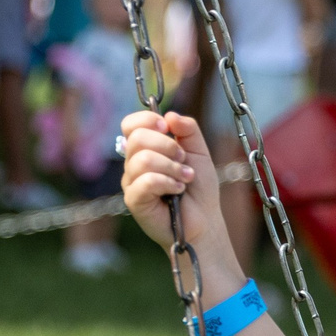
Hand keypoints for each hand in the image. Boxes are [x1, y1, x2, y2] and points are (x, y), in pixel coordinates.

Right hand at [119, 109, 219, 253]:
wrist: (204, 220)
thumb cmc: (199, 188)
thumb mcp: (199, 151)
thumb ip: (188, 130)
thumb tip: (170, 115)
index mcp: (145, 148)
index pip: (130, 124)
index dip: (146, 120)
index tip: (167, 127)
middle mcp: (133, 163)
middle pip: (137, 138)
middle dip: (167, 146)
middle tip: (184, 160)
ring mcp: (131, 182)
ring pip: (142, 159)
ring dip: (171, 167)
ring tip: (185, 178)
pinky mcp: (134, 200)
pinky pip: (146, 181)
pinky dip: (167, 182)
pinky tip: (178, 190)